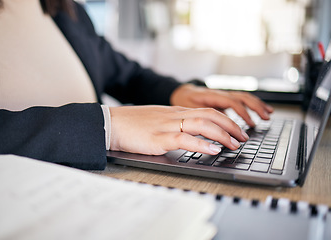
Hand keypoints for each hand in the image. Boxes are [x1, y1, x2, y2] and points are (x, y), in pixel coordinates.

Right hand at [109, 105, 248, 155]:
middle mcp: (174, 115)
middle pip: (210, 116)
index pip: (207, 111)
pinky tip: (213, 150)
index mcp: (175, 111)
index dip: (226, 120)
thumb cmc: (132, 123)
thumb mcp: (157, 119)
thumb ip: (174, 123)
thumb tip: (190, 133)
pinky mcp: (158, 138)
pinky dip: (202, 144)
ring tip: (235, 144)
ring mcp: (167, 126)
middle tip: (244, 137)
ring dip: (222, 135)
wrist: (111, 123)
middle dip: (231, 126)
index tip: (236, 130)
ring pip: (202, 125)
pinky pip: (185, 138)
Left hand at [170, 84, 273, 126]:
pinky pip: (241, 99)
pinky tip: (259, 111)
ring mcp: (223, 95)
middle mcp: (219, 93)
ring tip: (267, 115)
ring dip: (257, 105)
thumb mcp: (189, 110)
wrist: (182, 92)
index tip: (249, 124)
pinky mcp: (225, 98)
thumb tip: (216, 129)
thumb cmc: (184, 102)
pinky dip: (252, 105)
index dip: (241, 113)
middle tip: (264, 119)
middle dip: (254, 108)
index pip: (230, 102)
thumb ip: (202, 118)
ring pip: (243, 96)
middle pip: (241, 97)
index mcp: (210, 95)